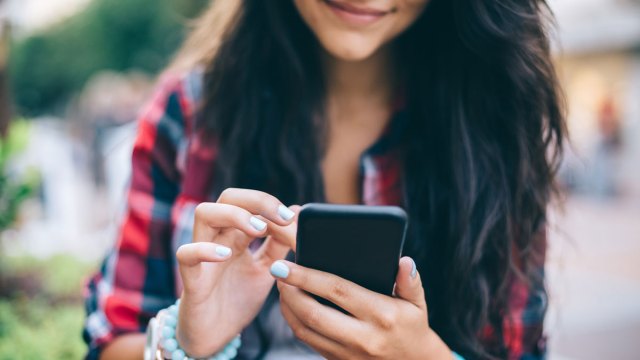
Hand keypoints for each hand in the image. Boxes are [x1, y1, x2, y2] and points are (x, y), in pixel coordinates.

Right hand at [175, 188, 297, 356]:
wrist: (215, 337)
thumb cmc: (237, 298)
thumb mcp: (266, 269)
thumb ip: (278, 244)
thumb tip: (297, 211)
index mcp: (237, 235)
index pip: (250, 202)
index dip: (272, 205)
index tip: (294, 218)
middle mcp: (218, 238)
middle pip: (228, 197)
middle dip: (256, 200)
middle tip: (281, 217)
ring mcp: (202, 256)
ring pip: (204, 213)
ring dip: (234, 215)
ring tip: (258, 230)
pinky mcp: (191, 279)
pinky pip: (186, 254)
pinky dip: (204, 249)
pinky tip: (226, 254)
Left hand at [272, 257, 452, 358]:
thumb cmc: (413, 328)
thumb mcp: (418, 304)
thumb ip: (409, 281)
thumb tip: (404, 261)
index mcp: (381, 315)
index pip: (337, 291)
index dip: (307, 276)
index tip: (286, 263)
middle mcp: (362, 337)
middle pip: (313, 313)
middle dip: (289, 291)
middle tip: (276, 269)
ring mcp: (347, 353)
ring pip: (304, 330)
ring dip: (287, 306)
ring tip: (281, 284)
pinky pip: (308, 341)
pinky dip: (294, 321)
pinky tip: (292, 304)